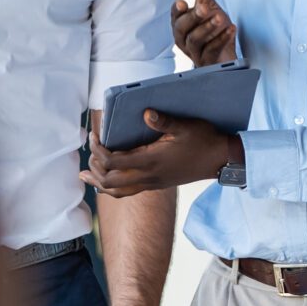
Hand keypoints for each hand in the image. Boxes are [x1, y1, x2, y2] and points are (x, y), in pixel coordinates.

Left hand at [89, 111, 234, 197]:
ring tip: (86, 174)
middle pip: (109, 181)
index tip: (94, 136)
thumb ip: (164, 121)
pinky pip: (127, 192)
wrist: (220, 160)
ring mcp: (151, 183)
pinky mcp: (155, 185)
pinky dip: (111, 188)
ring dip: (99, 182)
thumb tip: (146, 113)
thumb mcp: (186, 126)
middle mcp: (148, 176)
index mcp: (152, 161)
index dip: (98, 150)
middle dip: (95, 166)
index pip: (113, 162)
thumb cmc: (203, 140)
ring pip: (116, 192)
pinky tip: (106, 181)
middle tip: (91, 149)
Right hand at [171, 0, 237, 66]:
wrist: (225, 54)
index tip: (183, 3)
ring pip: (196, 40)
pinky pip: (211, 51)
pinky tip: (231, 30)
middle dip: (194, 17)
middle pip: (183, 28)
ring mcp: (194, 52)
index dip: (177, 10)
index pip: (175, 16)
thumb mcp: (208, 5)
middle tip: (206, 8)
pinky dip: (221, 40)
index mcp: (180, 24)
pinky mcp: (207, 62)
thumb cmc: (213, 29)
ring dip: (209, 28)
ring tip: (221, 18)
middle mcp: (183, 39)